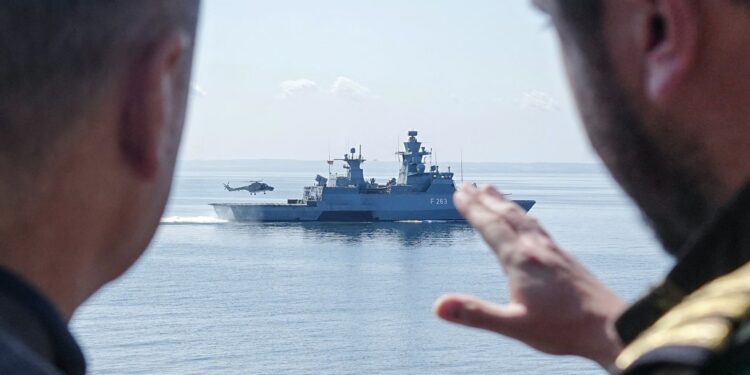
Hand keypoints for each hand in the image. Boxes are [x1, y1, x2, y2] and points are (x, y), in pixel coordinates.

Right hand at [434, 185, 625, 367]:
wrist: (611, 328)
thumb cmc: (563, 329)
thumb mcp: (514, 326)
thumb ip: (476, 314)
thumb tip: (438, 306)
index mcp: (520, 260)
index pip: (491, 226)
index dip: (473, 209)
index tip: (458, 192)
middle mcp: (537, 249)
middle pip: (506, 215)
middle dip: (484, 200)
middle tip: (468, 184)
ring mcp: (553, 251)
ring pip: (524, 218)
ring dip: (504, 203)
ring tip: (493, 191)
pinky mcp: (566, 258)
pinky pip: (539, 227)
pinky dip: (525, 216)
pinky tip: (529, 221)